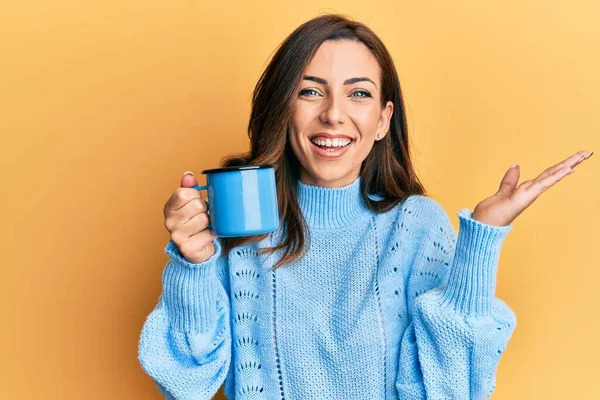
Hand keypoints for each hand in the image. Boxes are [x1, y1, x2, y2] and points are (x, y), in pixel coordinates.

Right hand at [163, 171, 217, 262]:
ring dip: (209, 222)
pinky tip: (206, 236)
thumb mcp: (189, 203)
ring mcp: (177, 236)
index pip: (184, 193)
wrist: (196, 249)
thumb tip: (189, 174)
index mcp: (168, 208)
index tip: (196, 201)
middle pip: (197, 205)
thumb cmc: (193, 221)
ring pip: (204, 219)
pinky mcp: (187, 248)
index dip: (196, 195)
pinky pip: (209, 234)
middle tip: (202, 215)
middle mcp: (169, 222)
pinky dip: (212, 234)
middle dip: (205, 209)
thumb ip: (189, 188)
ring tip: (204, 226)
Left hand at [472, 150, 593, 226]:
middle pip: (553, 173)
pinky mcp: (525, 197)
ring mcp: (530, 195)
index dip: (561, 166)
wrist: (482, 227)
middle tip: (587, 153)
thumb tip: (515, 165)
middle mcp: (531, 192)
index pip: (547, 174)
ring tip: (583, 155)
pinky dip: (555, 176)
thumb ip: (510, 180)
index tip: (575, 159)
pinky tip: (568, 169)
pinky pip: (543, 184)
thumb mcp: (501, 192)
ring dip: (568, 165)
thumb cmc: (491, 214)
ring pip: (552, 176)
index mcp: (527, 190)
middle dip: (570, 163)